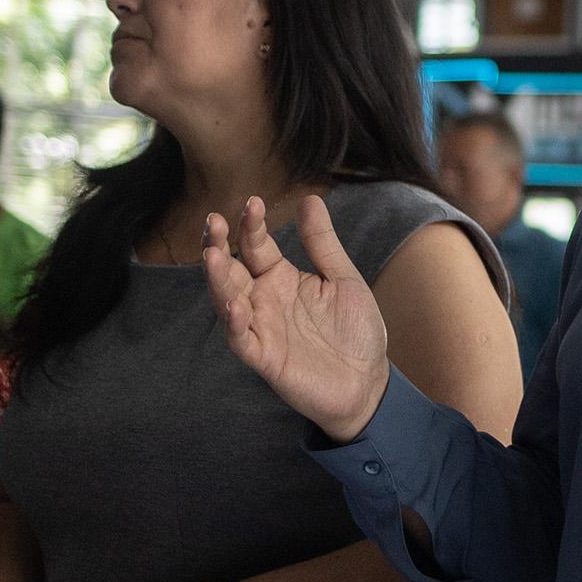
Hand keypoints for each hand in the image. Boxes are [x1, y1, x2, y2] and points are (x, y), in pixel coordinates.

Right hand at [202, 196, 391, 441]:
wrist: (369, 381)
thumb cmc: (355, 332)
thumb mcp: (342, 279)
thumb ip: (322, 243)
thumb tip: (310, 199)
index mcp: (280, 278)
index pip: (256, 245)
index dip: (251, 225)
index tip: (254, 202)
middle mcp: (264, 300)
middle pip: (231, 269)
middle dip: (219, 246)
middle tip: (215, 222)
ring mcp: (262, 328)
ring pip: (228, 301)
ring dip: (218, 279)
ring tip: (212, 255)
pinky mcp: (265, 358)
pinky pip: (242, 340)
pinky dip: (235, 323)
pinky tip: (235, 304)